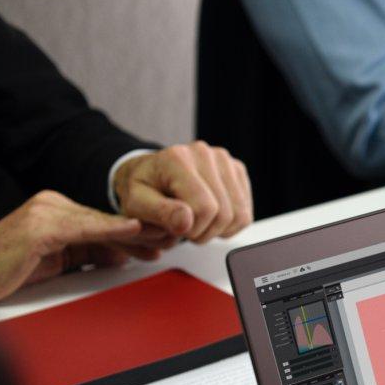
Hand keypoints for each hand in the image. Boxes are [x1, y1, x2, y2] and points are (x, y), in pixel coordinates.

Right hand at [0, 191, 156, 303]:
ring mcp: (43, 214)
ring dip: (133, 233)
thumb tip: (122, 254)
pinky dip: (108, 230)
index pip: (105, 222)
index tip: (162, 239)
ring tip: (160, 239)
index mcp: (55, 213)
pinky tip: (132, 231)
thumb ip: (88, 254)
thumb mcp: (59, 263)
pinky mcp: (37, 228)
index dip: (136, 233)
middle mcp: (51, 207)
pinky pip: (81, 228)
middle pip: (106, 221)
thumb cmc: (7, 272)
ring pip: (99, 223)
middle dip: (141, 232)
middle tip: (170, 240)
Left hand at [113, 141, 253, 243]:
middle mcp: (204, 153)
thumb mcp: (137, 205)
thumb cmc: (143, 190)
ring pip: (240, 215)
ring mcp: (224, 159)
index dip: (192, 230)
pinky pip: (246, 212)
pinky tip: (211, 218)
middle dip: (205, 231)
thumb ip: (160, 213)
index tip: (176, 228)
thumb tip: (186, 221)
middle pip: (224, 214)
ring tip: (198, 223)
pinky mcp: (237, 169)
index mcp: (177, 159)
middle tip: (186, 228)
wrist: (152, 175)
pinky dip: (230, 224)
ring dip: (219, 230)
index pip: (204, 208)